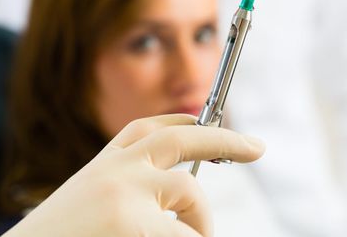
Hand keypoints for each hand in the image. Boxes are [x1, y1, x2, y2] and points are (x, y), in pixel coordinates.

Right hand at [4, 114, 264, 236]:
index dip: (185, 122)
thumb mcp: (91, 205)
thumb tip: (181, 193)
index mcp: (103, 166)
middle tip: (256, 147)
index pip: (149, 129)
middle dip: (224, 140)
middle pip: (181, 138)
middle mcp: (115, 170)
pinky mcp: (133, 225)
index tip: (207, 123)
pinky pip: (185, 236)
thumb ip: (129, 191)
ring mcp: (125, 195)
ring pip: (190, 195)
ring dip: (201, 224)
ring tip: (197, 236)